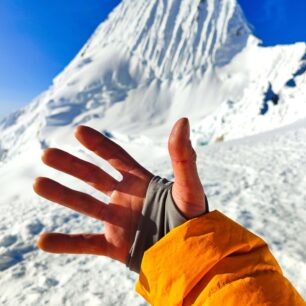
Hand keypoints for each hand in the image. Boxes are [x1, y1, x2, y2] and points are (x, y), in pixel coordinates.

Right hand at [33, 118, 206, 262]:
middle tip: (46, 154)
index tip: (78, 131)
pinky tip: (42, 240)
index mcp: (141, 182)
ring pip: (84, 205)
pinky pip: (85, 244)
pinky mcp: (115, 246)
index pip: (115, 157)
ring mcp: (118, 221)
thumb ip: (183, 158)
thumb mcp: (189, 187)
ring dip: (61, 194)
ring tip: (38, 182)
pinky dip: (65, 243)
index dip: (98, 144)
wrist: (192, 255)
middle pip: (93, 177)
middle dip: (71, 165)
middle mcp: (125, 198)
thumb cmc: (194, 219)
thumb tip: (183, 121)